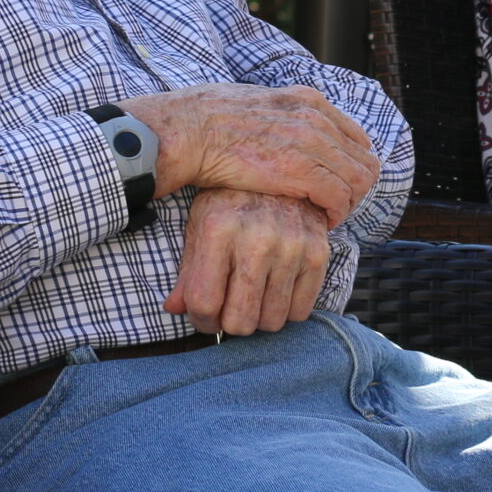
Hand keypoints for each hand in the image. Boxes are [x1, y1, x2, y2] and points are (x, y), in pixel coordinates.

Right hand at [122, 84, 379, 226]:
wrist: (188, 131)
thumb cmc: (209, 123)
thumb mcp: (259, 103)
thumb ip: (283, 116)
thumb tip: (290, 135)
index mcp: (308, 100)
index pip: (356, 139)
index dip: (350, 167)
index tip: (334, 185)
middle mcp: (316, 117)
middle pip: (365, 161)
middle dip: (354, 189)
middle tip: (332, 207)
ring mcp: (311, 142)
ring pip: (358, 181)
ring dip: (346, 204)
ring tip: (325, 217)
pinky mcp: (300, 170)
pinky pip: (338, 197)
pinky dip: (334, 214)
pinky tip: (317, 221)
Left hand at [162, 188, 331, 335]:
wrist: (283, 168)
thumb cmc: (233, 201)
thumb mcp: (201, 224)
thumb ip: (188, 270)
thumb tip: (173, 308)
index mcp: (219, 229)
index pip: (205, 303)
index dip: (201, 320)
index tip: (206, 315)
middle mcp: (257, 239)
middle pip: (240, 320)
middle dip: (231, 323)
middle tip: (231, 308)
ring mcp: (291, 247)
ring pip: (271, 322)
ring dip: (260, 318)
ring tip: (254, 297)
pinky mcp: (318, 253)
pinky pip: (300, 312)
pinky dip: (286, 310)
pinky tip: (277, 290)